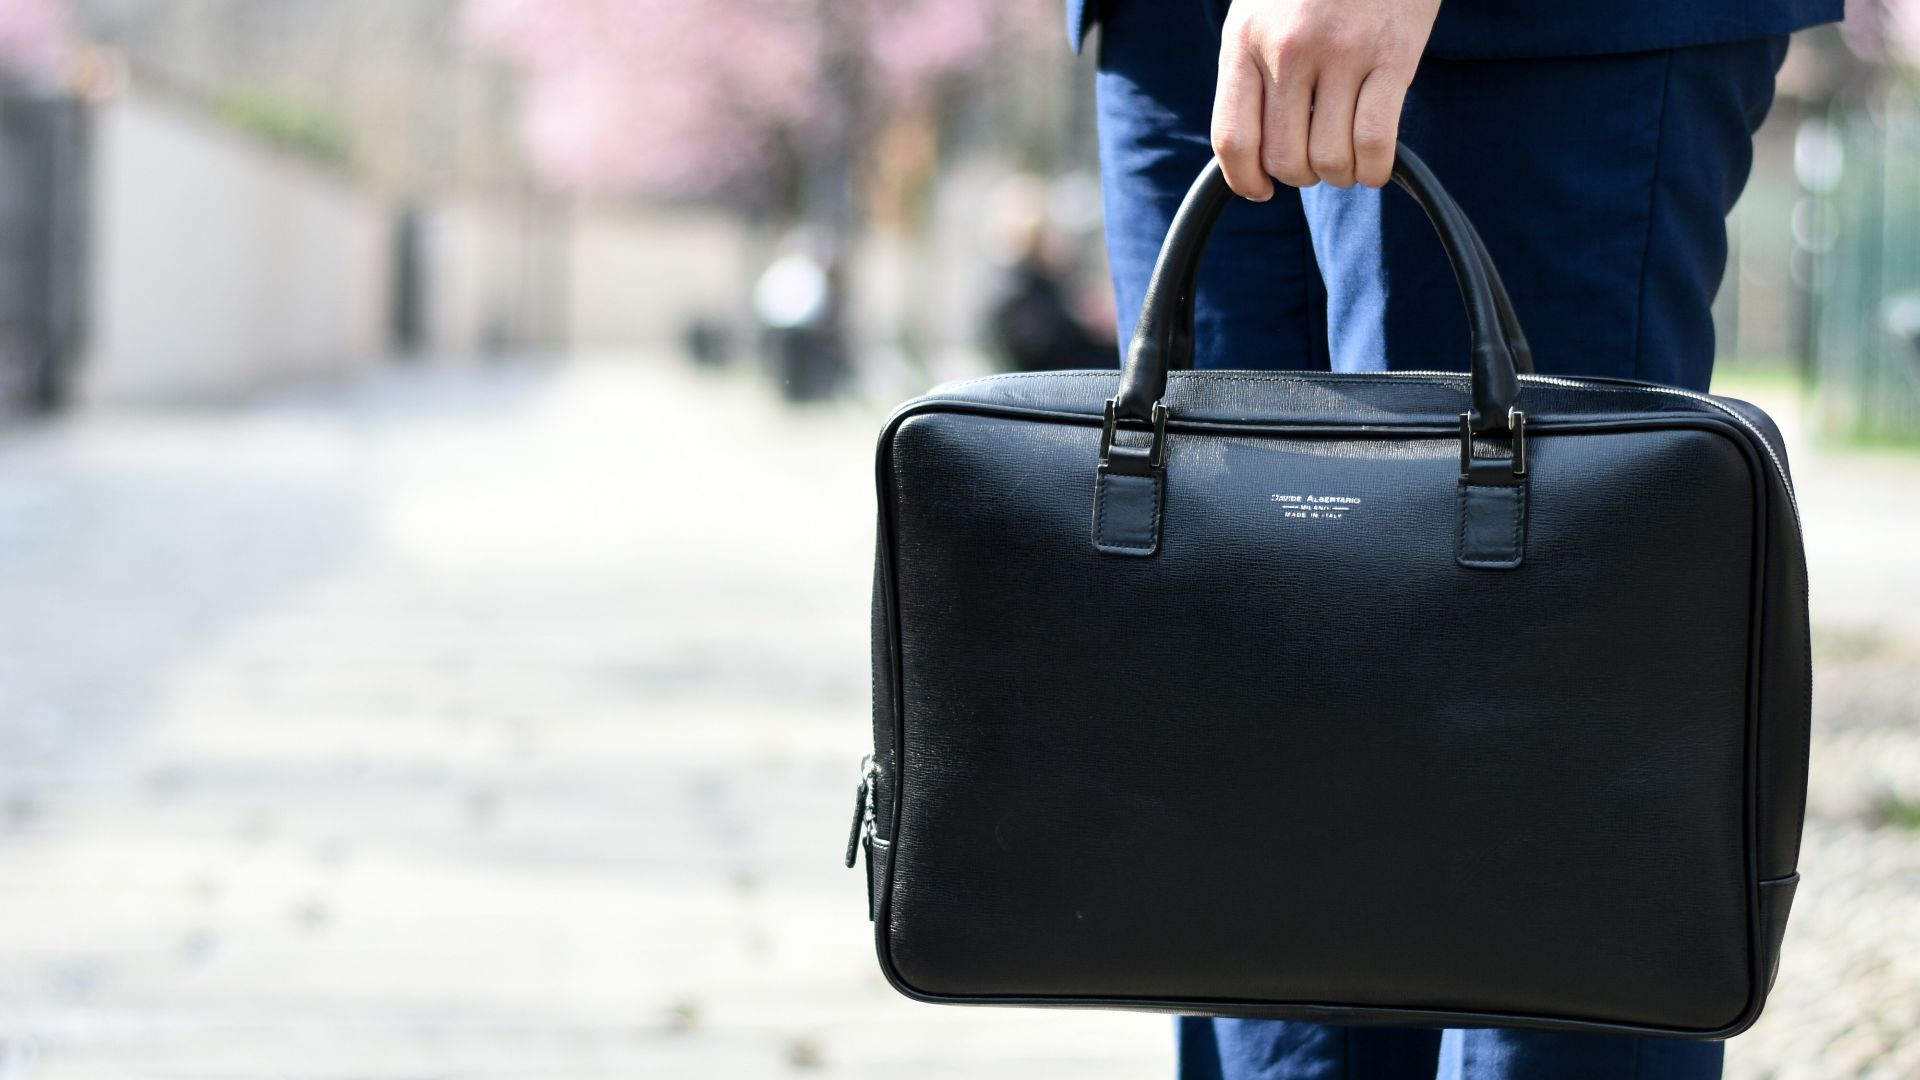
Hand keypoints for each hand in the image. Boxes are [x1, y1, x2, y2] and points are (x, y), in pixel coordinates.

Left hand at [1210, 0, 1440, 198]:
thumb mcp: (1262, 13)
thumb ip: (1252, 73)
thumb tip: (1252, 153)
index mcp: (1246, 39)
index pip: (1232, 138)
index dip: (1244, 180)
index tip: (1260, 190)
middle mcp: (1288, 49)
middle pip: (1283, 157)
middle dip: (1301, 175)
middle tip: (1316, 162)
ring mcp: (1342, 52)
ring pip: (1329, 158)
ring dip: (1340, 174)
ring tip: (1346, 160)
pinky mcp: (1394, 55)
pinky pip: (1376, 142)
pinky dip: (1375, 169)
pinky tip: (1375, 166)